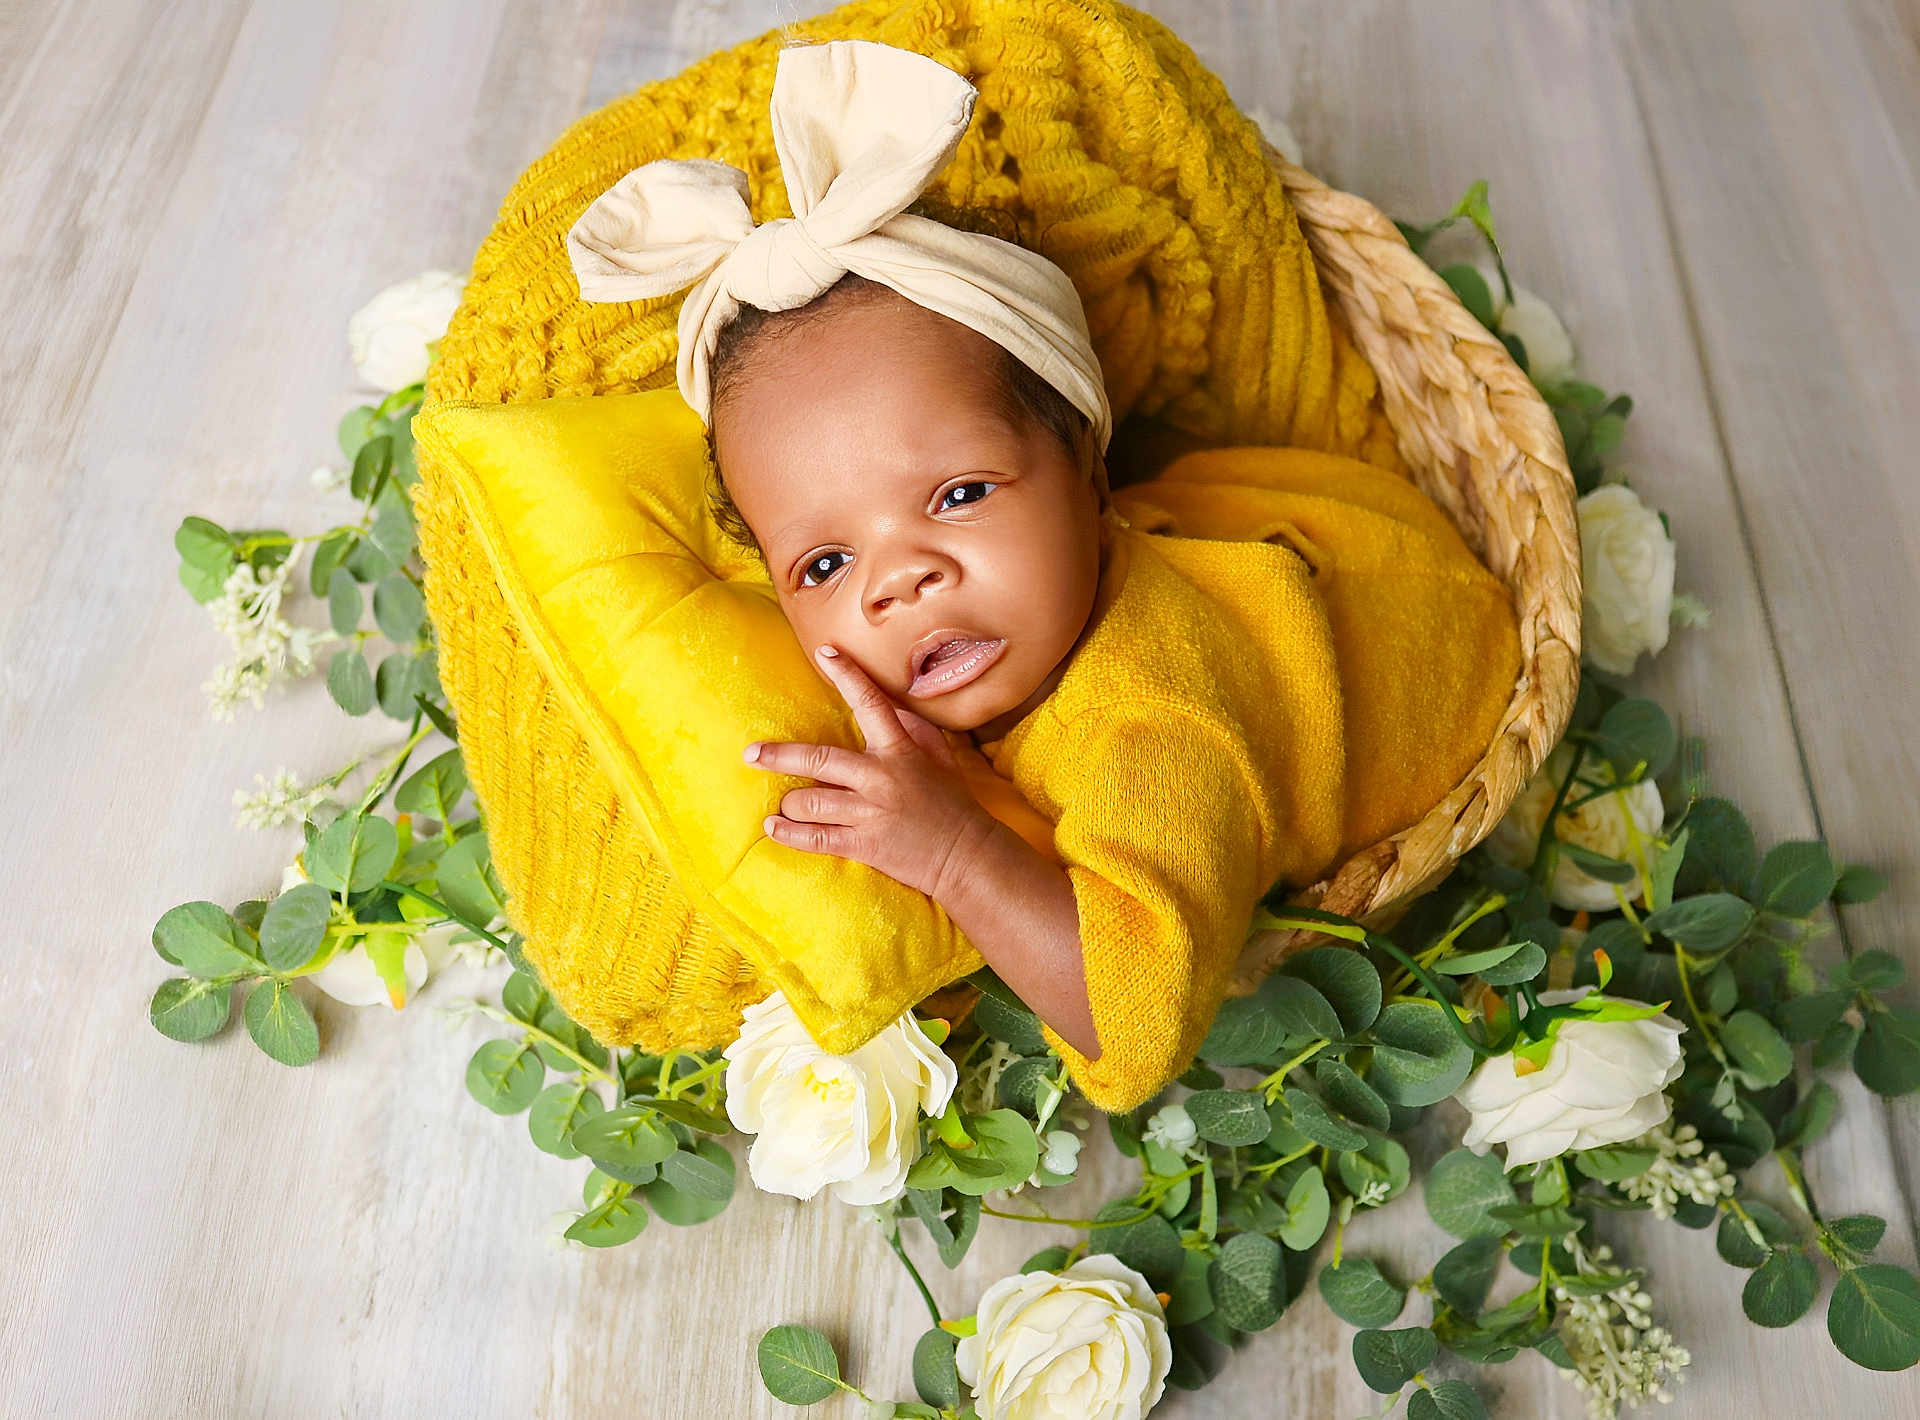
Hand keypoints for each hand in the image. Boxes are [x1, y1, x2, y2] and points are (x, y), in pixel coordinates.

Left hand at [743, 644, 1001, 899]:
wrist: (967, 855)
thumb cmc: (952, 803)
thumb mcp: (940, 757)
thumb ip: (914, 728)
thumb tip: (892, 701)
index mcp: (899, 750)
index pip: (871, 703)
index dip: (848, 675)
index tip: (825, 653)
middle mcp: (880, 777)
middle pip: (818, 760)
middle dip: (779, 756)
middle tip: (751, 754)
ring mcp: (869, 812)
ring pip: (810, 802)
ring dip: (788, 803)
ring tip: (780, 805)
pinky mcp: (863, 844)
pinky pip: (815, 838)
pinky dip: (789, 834)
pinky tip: (773, 828)